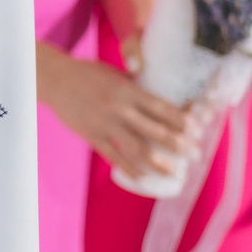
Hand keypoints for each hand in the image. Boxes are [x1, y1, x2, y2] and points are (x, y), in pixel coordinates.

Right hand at [37, 43, 193, 176]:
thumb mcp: (115, 74)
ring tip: (174, 171)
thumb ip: (135, 86)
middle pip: (155, 130)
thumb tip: (157, 96)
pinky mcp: (91, 135)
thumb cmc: (86, 74)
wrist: (53, 79)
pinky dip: (129, 168)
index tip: (198, 132)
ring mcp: (104, 123)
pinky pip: (113, 155)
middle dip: (179, 145)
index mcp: (128, 90)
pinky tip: (142, 177)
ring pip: (137, 147)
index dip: (182, 122)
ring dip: (158, 162)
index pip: (162, 108)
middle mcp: (119, 108)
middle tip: (195, 155)